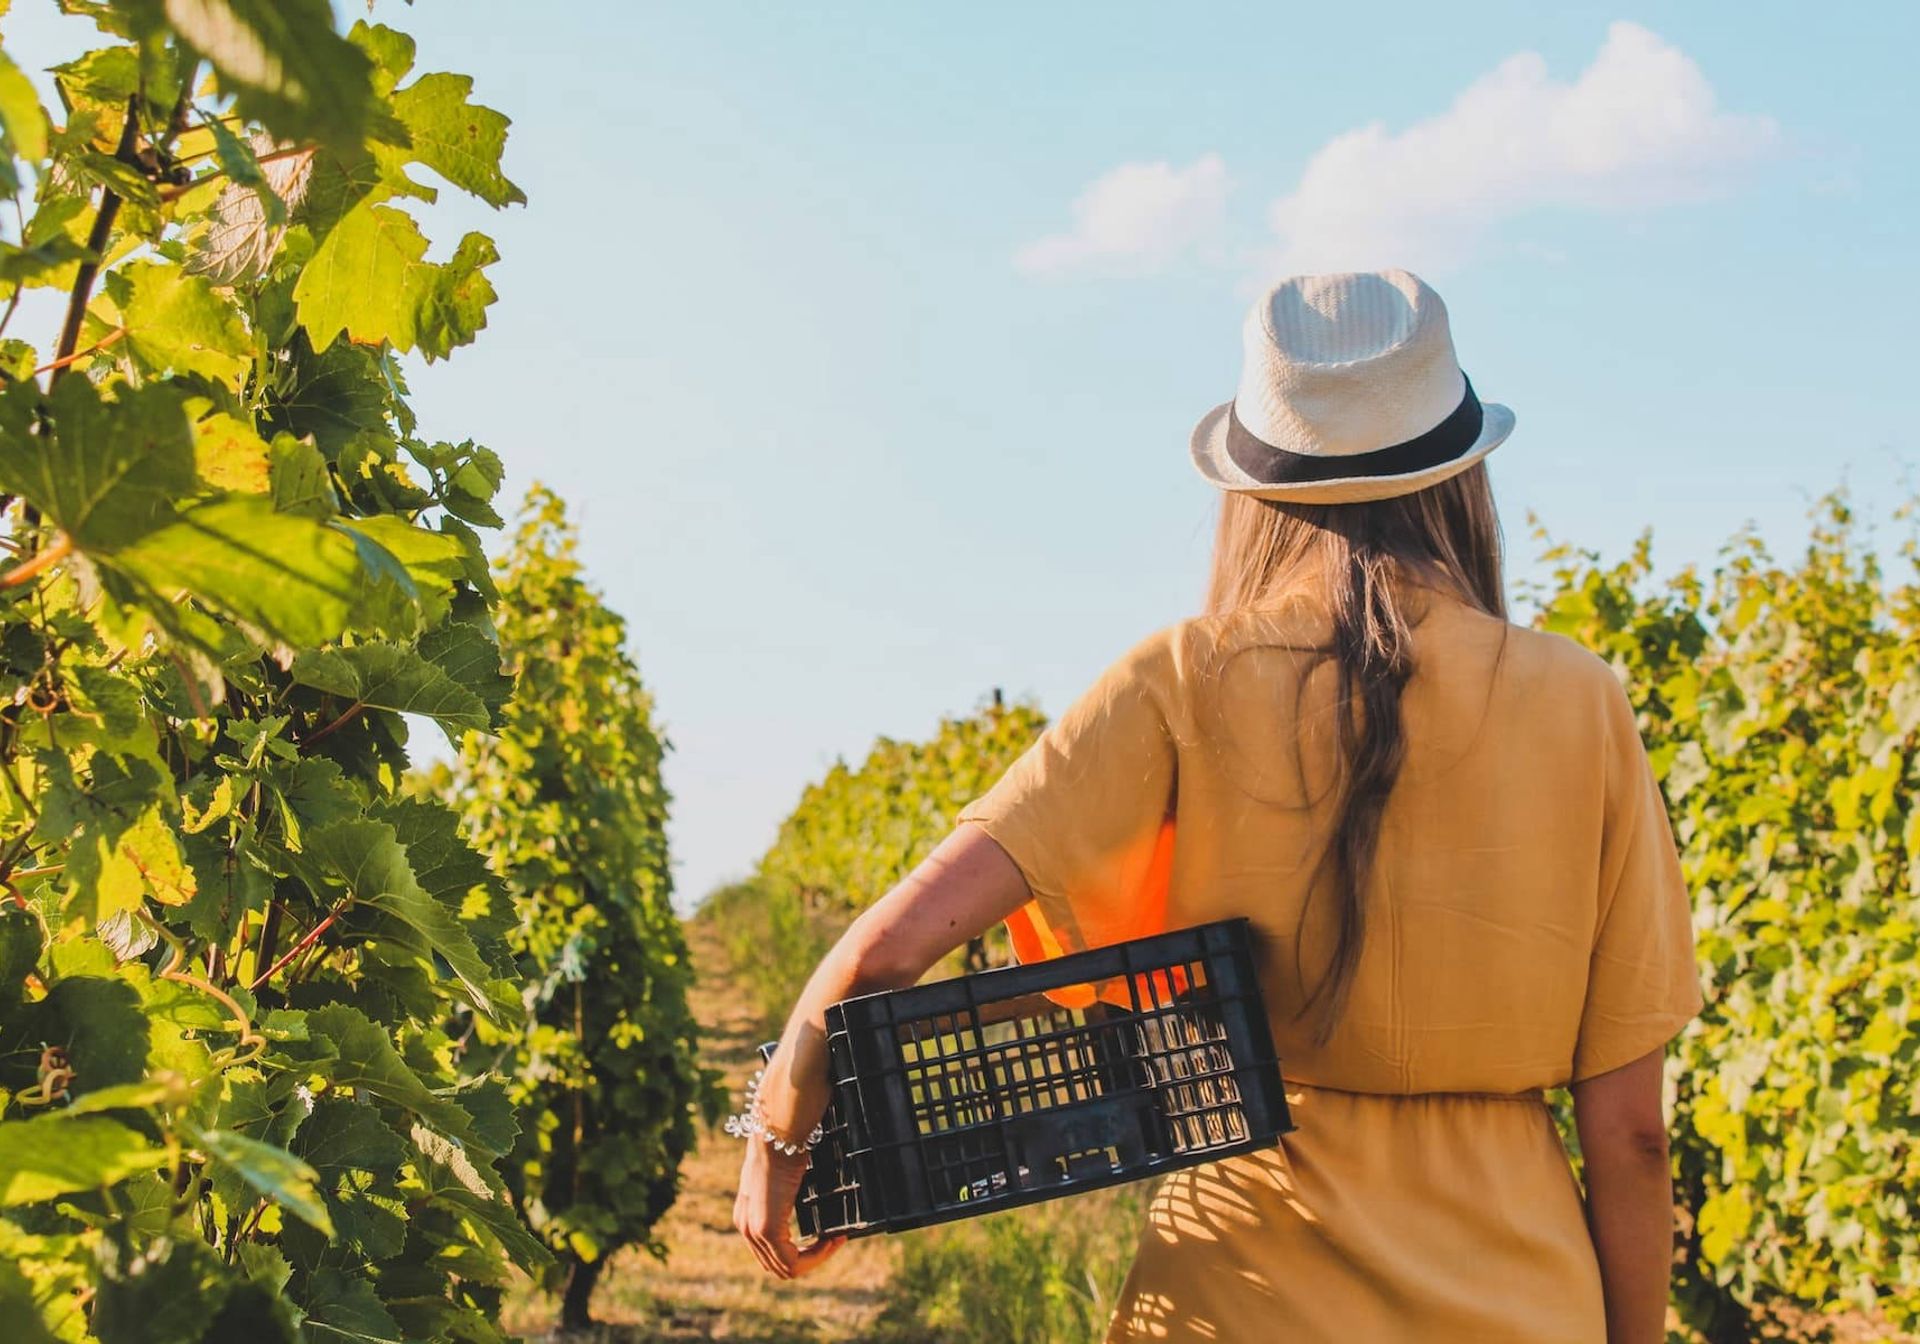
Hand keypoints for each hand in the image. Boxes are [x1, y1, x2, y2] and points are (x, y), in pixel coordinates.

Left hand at [732, 1138, 845, 1278]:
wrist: (779, 1132)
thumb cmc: (785, 1146)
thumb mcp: (782, 1177)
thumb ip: (785, 1194)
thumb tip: (801, 1194)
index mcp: (746, 1215)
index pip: (771, 1253)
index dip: (802, 1251)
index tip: (828, 1235)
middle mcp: (746, 1227)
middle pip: (779, 1265)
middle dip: (811, 1258)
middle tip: (836, 1239)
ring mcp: (755, 1230)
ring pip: (787, 1268)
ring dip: (816, 1258)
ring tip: (836, 1240)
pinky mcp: (767, 1229)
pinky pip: (793, 1262)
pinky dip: (816, 1256)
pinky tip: (832, 1239)